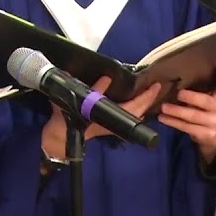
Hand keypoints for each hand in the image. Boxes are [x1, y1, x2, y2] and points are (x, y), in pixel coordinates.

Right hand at [39, 77, 160, 158]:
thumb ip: (94, 91)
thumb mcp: (79, 103)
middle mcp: (116, 123)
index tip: (156, 85)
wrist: (60, 137)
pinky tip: (132, 101)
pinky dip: (133, 108)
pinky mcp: (107, 125)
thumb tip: (107, 77)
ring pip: (134, 115)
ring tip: (147, 92)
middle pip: (139, 111)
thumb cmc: (68, 121)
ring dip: (142, 104)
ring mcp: (112, 125)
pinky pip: (126, 116)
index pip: (135, 106)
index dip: (147, 96)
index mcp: (112, 119)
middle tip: (155, 86)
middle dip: (148, 100)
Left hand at [158, 72, 215, 165]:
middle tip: (178, 94)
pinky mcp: (205, 135)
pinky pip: (187, 127)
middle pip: (205, 102)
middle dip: (191, 97)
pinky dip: (173, 122)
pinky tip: (162, 118)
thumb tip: (212, 68)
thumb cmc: (210, 113)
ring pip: (193, 116)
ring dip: (176, 111)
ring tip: (163, 107)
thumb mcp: (215, 100)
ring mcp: (214, 124)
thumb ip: (214, 86)